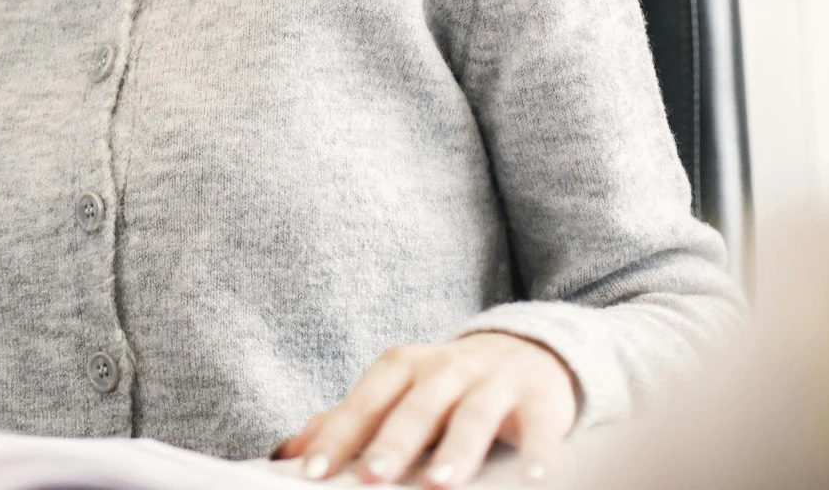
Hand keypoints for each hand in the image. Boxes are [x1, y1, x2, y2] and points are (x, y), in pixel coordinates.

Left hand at [275, 334, 577, 486]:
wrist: (528, 352)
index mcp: (403, 367)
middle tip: (372, 478)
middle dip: (393, 442)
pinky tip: (532, 477)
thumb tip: (288, 453)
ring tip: (440, 482)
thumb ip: (349, 422)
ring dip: (456, 448)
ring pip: (473, 413)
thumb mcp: (399, 395)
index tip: (313, 472)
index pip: (365, 402)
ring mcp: (494, 381)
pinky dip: (537, 450)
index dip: (338, 436)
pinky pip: (540, 425)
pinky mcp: (540, 399)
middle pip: (416, 405)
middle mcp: (446, 368)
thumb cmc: (448, 386)